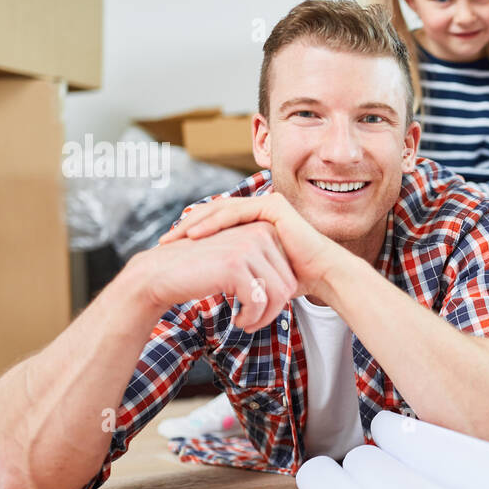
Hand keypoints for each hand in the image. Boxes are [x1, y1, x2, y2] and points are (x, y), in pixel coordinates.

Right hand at [138, 221, 298, 330]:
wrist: (159, 274)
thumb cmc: (198, 272)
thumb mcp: (237, 262)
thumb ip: (263, 265)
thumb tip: (292, 287)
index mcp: (262, 229)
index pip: (289, 271)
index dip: (278, 297)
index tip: (259, 309)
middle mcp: (258, 232)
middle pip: (287, 283)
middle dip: (274, 309)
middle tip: (253, 322)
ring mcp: (247, 247)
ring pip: (278, 294)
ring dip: (264, 317)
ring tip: (246, 324)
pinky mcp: (234, 265)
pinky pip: (258, 301)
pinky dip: (251, 318)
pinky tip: (238, 322)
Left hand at [158, 192, 340, 300]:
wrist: (323, 275)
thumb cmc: (295, 280)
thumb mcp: (256, 272)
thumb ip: (238, 269)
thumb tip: (214, 284)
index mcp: (255, 222)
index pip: (217, 223)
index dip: (192, 234)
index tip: (170, 249)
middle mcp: (259, 209)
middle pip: (214, 213)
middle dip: (187, 226)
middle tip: (165, 241)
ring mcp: (267, 204)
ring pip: (221, 210)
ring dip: (195, 222)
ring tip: (175, 236)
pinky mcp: (272, 206)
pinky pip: (236, 212)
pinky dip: (214, 222)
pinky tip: (195, 233)